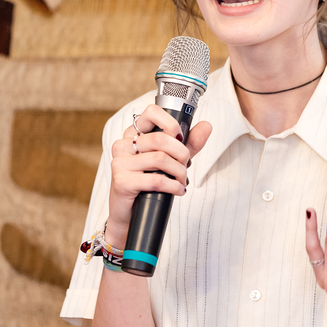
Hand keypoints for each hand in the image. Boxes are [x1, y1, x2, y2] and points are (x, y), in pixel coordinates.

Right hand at [106, 105, 211, 245]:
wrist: (129, 215)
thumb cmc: (149, 185)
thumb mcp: (172, 161)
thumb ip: (189, 144)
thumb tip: (206, 125)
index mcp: (133, 134)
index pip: (151, 112)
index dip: (171, 123)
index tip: (181, 139)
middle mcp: (123, 145)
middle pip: (161, 139)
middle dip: (181, 154)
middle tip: (186, 166)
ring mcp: (120, 162)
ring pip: (160, 159)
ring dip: (179, 172)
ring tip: (182, 180)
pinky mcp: (121, 181)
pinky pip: (155, 180)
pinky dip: (173, 186)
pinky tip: (178, 190)